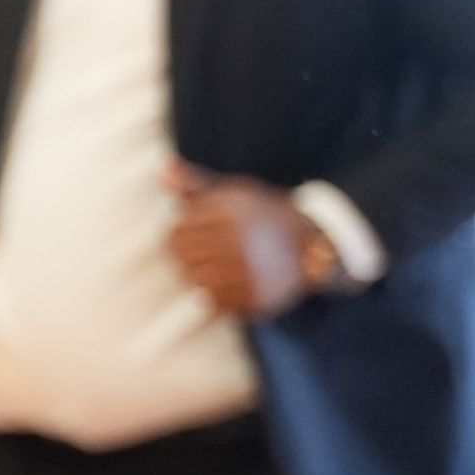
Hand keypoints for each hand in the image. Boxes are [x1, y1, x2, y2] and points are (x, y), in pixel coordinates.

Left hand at [165, 166, 315, 320]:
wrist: (310, 245)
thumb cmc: (261, 216)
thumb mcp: (233, 194)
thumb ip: (195, 184)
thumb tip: (164, 172)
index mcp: (229, 212)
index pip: (177, 232)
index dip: (179, 235)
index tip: (193, 234)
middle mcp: (237, 241)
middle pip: (182, 257)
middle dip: (185, 256)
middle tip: (204, 254)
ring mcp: (247, 270)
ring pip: (195, 279)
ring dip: (199, 275)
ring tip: (219, 266)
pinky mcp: (255, 296)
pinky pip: (215, 301)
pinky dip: (216, 295)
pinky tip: (231, 282)